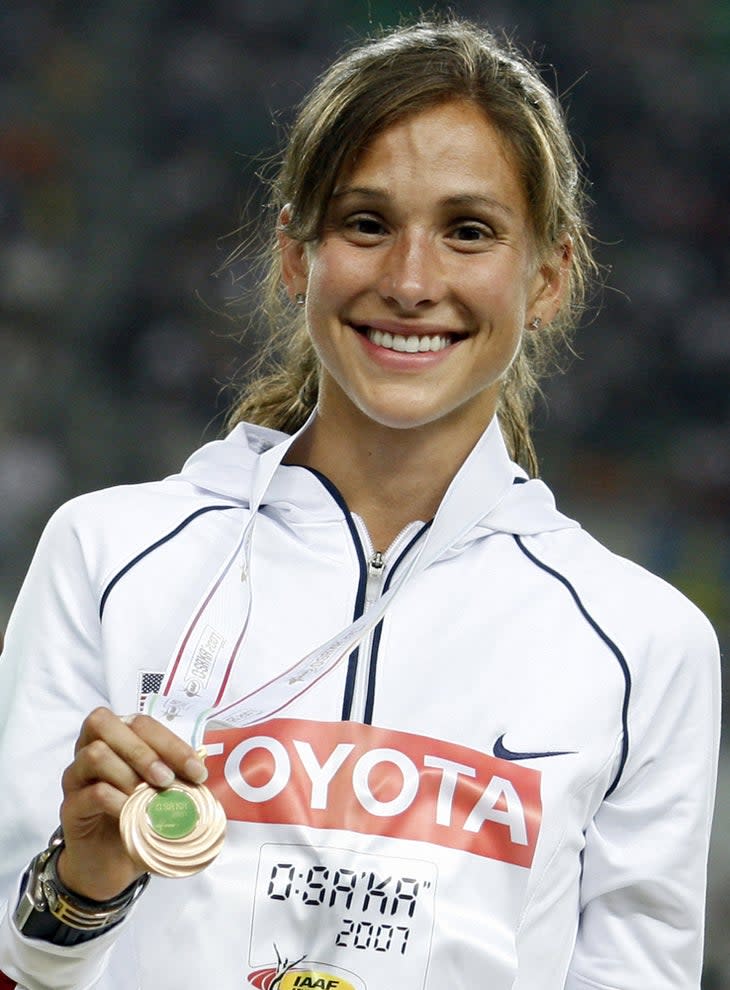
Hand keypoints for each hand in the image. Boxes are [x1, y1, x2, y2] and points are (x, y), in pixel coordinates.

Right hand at [58, 707, 207, 899]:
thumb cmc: (139, 817)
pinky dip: (117, 800)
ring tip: (149, 797)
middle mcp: (90, 749)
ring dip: (129, 774)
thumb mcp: (163, 792)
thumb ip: (178, 775)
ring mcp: (76, 777)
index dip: (171, 743)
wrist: (111, 864)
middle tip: (167, 779)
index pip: (140, 723)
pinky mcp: (69, 808)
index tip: (197, 771)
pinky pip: (91, 793)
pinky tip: (133, 814)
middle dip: (142, 750)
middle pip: (104, 723)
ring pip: (95, 754)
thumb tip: (202, 768)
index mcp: (117, 738)